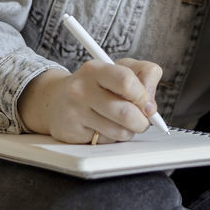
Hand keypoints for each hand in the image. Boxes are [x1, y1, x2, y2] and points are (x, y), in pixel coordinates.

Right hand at [18, 57, 161, 142]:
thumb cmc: (98, 84)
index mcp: (95, 69)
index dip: (144, 97)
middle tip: (142, 121)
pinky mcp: (71, 132)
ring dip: (128, 131)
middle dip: (142, 122)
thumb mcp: (122, 68)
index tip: (149, 105)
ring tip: (122, 123)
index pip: (126, 81)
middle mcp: (81, 89)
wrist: (59, 100)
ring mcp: (74, 112)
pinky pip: (104, 141)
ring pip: (119, 132)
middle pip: (126, 113)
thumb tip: (151, 105)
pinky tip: (103, 127)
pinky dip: (111, 138)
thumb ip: (145, 75)